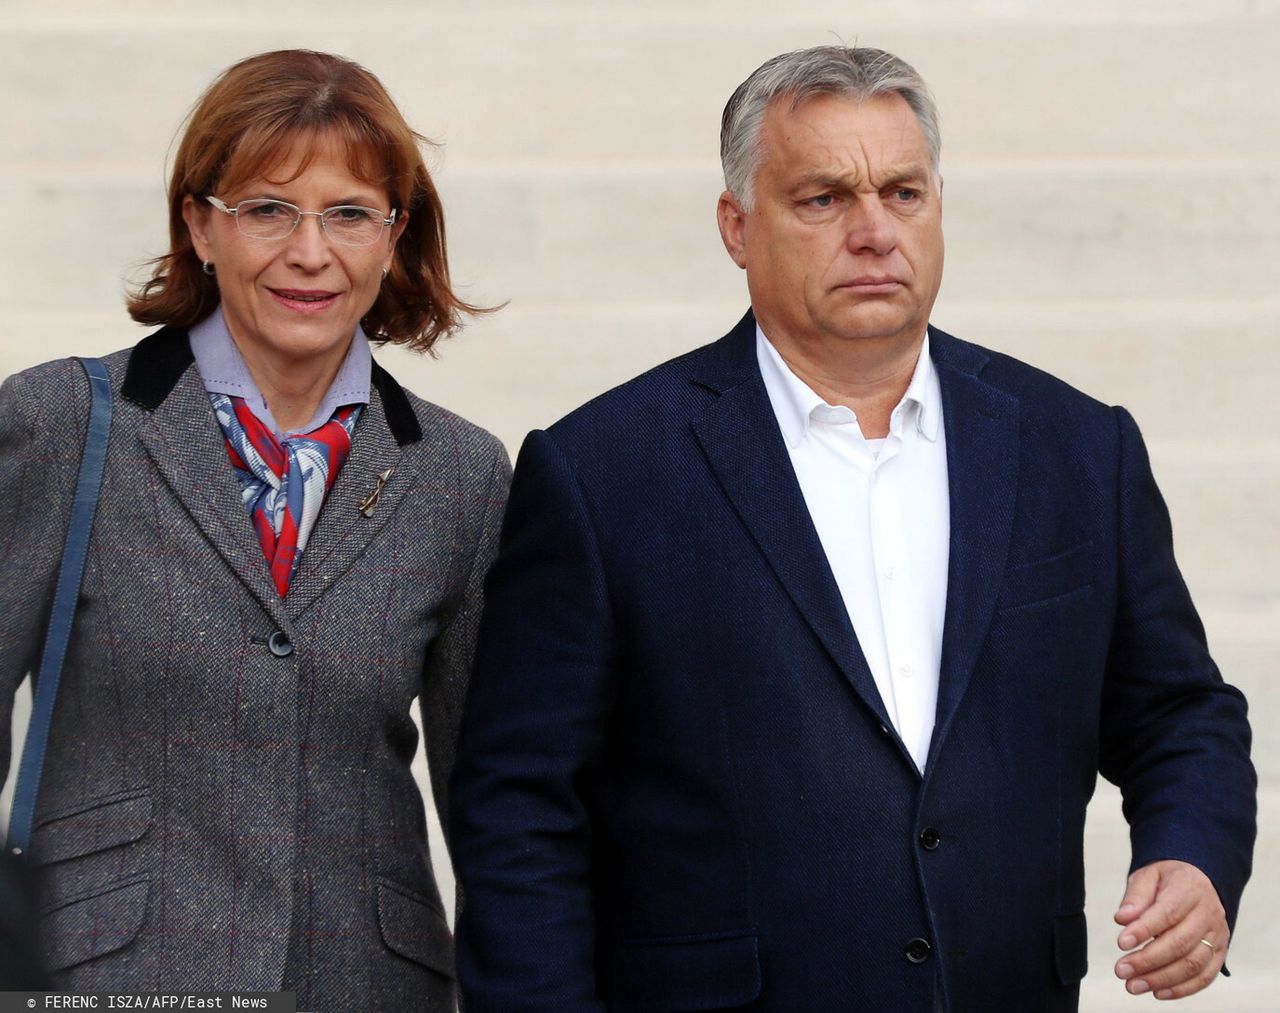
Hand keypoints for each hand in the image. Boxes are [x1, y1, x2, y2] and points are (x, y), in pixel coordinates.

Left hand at [1113, 860, 1227, 999]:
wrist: (1198, 881)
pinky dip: (1183, 989)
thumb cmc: (1167, 880)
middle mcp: (1208, 913)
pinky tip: (1158, 992)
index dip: (1144, 930)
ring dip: (1162, 979)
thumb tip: (1122, 919)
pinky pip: (1205, 976)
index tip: (1121, 943)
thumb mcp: (1148, 876)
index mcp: (1190, 888)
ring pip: (1193, 964)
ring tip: (1133, 985)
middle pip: (1180, 943)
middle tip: (1121, 970)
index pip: (1168, 913)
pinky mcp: (1220, 952)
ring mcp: (1217, 935)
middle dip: (1148, 960)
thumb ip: (1136, 896)